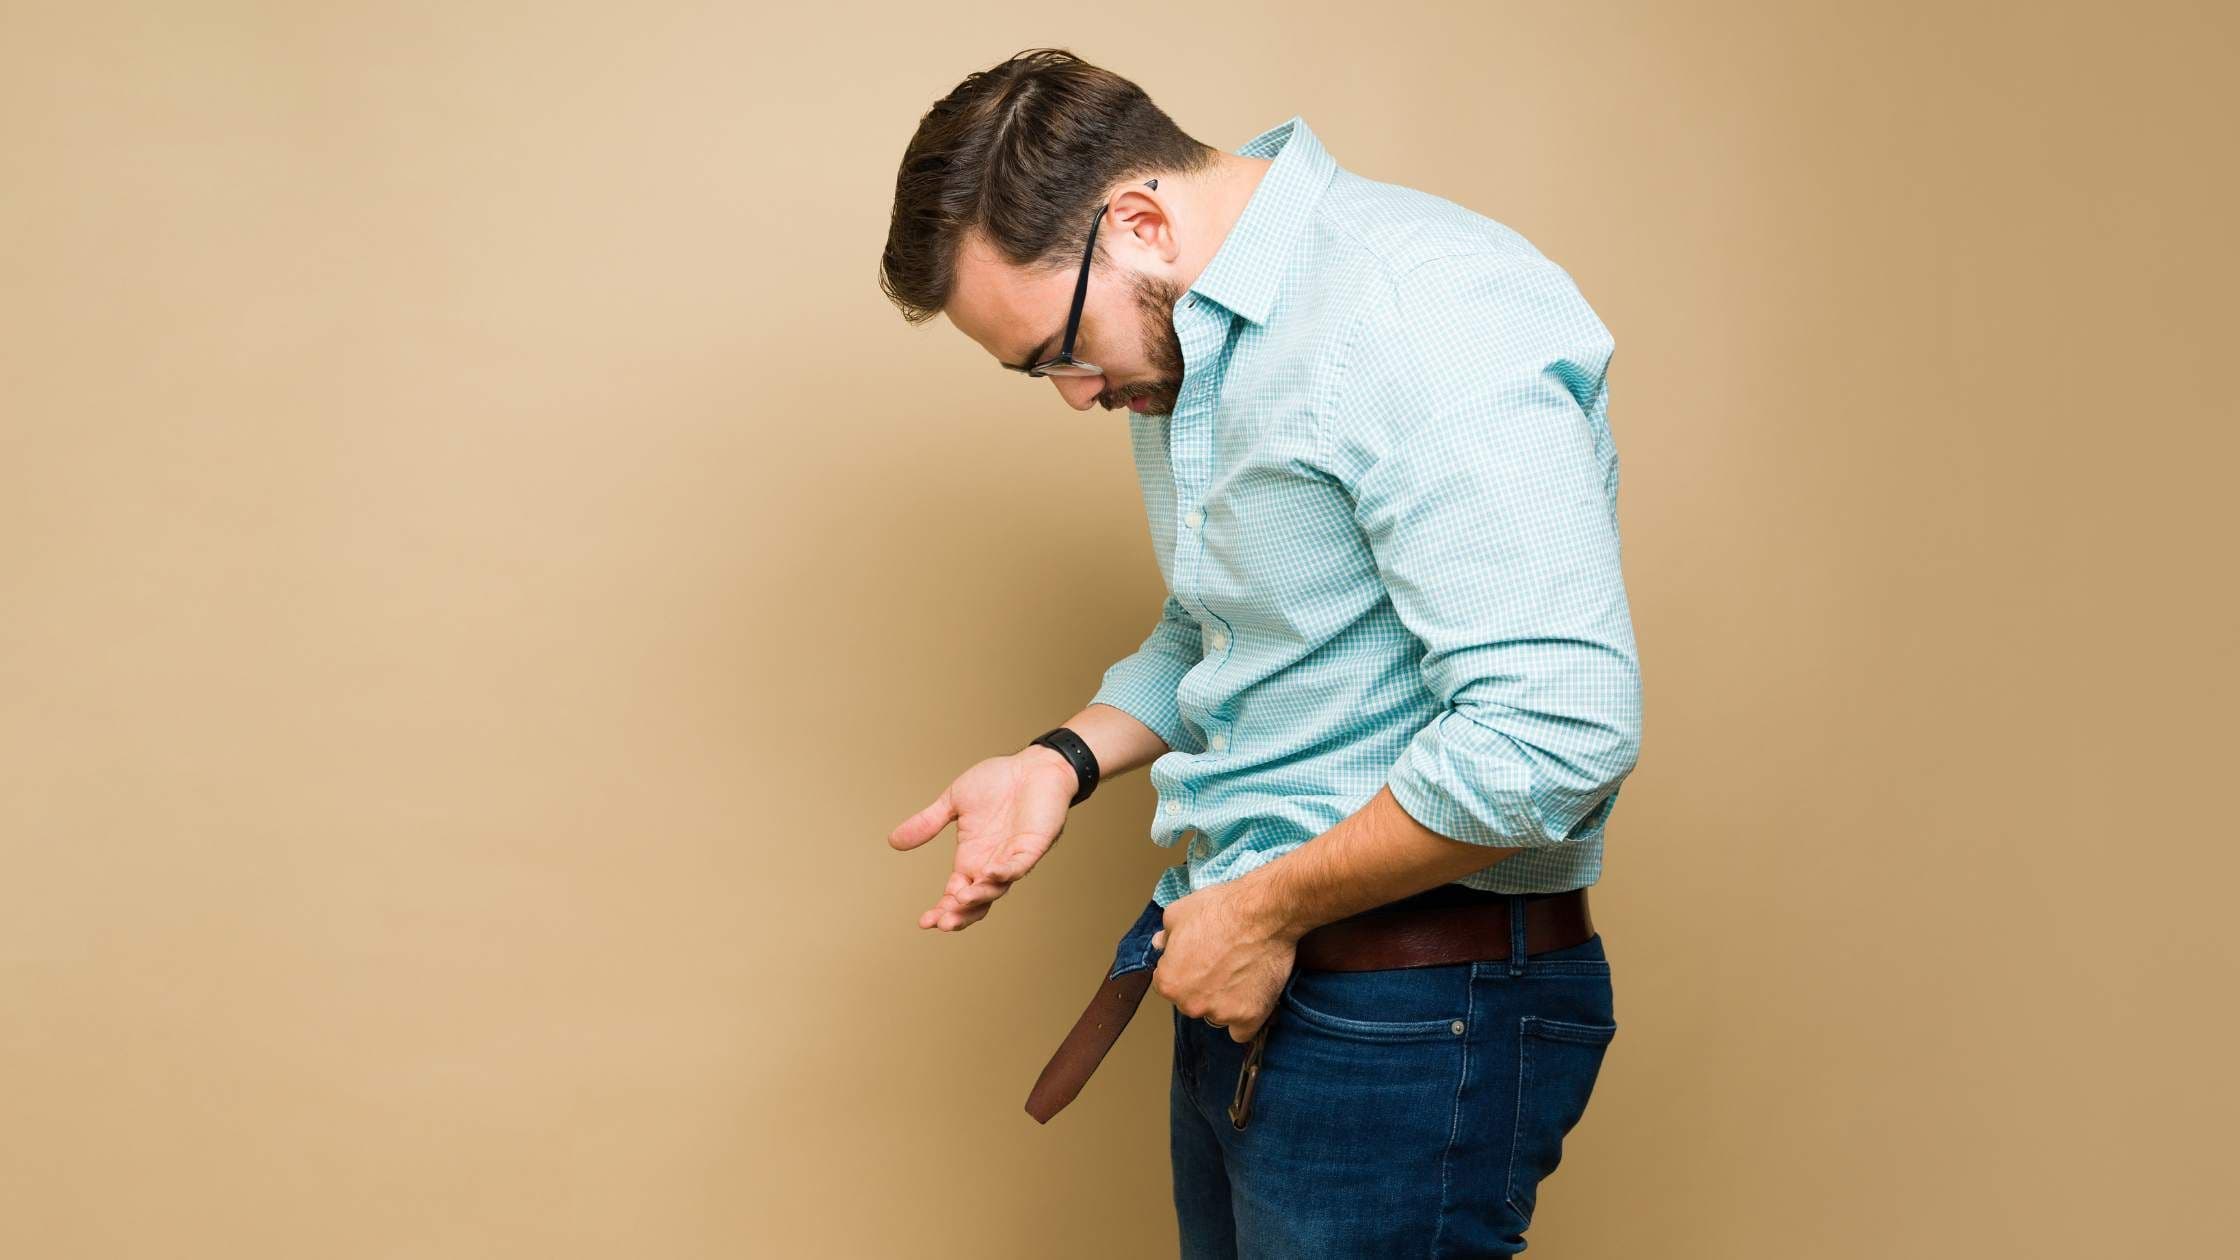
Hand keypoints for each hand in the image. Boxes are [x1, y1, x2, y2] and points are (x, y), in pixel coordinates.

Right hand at [887, 746, 1077, 931]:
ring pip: (997, 888)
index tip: (924, 922)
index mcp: (971, 858)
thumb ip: (927, 823)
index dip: (942, 910)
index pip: (955, 894)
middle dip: (959, 915)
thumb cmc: (999, 782)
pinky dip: (1005, 872)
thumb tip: (893, 841)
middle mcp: (991, 863)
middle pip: (976, 902)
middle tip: (941, 923)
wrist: (1034, 765)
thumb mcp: (954, 802)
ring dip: (979, 897)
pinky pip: (1019, 865)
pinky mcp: (1034, 845)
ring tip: (960, 900)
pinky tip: (988, 874)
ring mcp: (1013, 857)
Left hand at [1148, 875, 1297, 1042]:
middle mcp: (1190, 1004)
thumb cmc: (1221, 909)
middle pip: (1191, 1002)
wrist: (1264, 912)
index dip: (1183, 969)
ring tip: (1242, 972)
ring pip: (1216, 1015)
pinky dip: (1245, 1019)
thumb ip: (1166, 935)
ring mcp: (1221, 1013)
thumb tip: (1161, 943)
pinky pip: (1242, 1031)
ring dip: (1224, 1002)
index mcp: (1169, 982)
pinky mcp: (1250, 1017)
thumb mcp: (1178, 912)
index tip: (1199, 958)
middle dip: (1202, 986)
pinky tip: (1250, 998)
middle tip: (1222, 963)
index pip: (1168, 984)